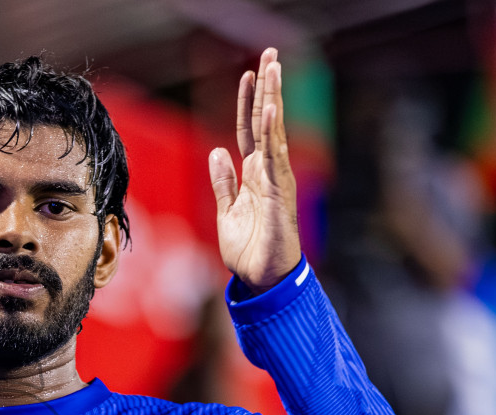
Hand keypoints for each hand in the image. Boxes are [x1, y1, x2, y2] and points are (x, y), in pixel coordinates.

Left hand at [209, 49, 302, 293]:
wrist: (263, 280)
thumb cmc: (250, 250)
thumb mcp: (226, 212)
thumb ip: (223, 183)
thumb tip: (216, 151)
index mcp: (255, 174)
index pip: (250, 129)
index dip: (248, 101)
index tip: (249, 72)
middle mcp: (269, 172)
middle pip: (266, 121)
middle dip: (268, 87)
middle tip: (271, 53)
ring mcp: (276, 180)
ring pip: (273, 132)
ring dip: (272, 99)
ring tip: (273, 68)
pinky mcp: (279, 195)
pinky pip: (273, 159)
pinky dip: (271, 135)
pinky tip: (270, 111)